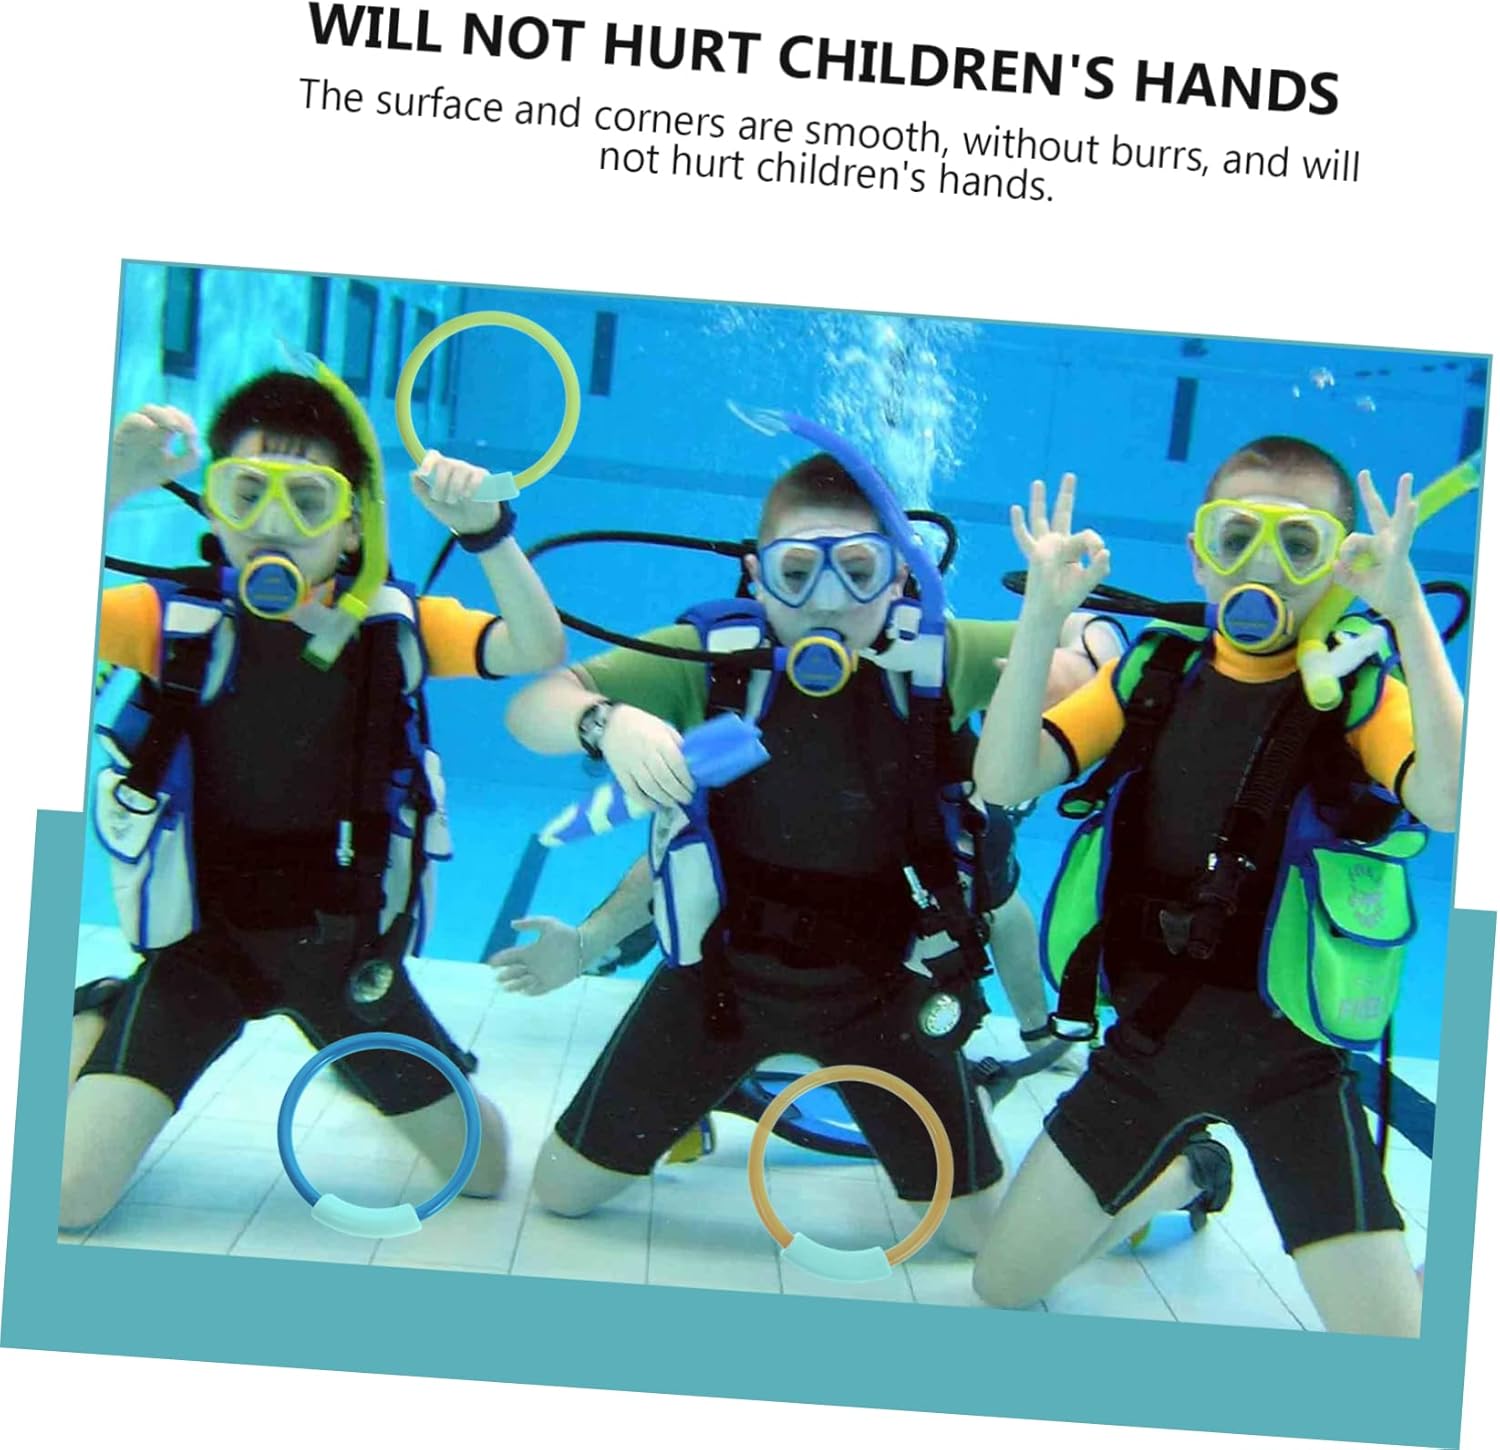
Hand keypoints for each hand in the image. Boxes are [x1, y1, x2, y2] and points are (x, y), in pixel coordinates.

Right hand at [109, 405, 200, 506]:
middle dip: (178, 416)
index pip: (178, 419)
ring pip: (149, 409)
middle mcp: (150, 427)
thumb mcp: (174, 468)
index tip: (192, 436)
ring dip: (164, 415)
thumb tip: (193, 441)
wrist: (121, 484)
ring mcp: (136, 428)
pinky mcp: (123, 432)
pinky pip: (132, 418)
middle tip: (184, 430)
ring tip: (174, 427)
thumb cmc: (145, 474)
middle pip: (165, 410)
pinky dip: (143, 420)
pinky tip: (153, 429)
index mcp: (163, 433)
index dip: (187, 422)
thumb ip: (191, 457)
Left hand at [411, 449, 500, 534]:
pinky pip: (476, 476)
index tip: (424, 474)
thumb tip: (414, 474)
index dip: (427, 462)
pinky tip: (468, 497)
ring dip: (454, 488)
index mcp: (439, 470)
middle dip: (440, 483)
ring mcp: (468, 470)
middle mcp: (453, 466)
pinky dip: (470, 487)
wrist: (472, 525)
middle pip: (445, 463)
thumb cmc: (450, 511)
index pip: (433, 456)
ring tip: (454, 501)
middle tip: (440, 498)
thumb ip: (420, 489)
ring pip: (460, 469)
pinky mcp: (483, 477)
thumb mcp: (431, 504)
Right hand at [488, 916, 582, 995]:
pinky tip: (525, 990)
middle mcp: (532, 965)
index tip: (491, 963)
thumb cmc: (565, 934)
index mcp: (529, 951)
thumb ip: (530, 923)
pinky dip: (530, 991)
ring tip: (508, 986)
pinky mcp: (549, 984)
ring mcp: (540, 975)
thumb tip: (512, 924)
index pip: (510, 957)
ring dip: (514, 985)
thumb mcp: (547, 924)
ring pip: (522, 983)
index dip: (499, 960)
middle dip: (505, 975)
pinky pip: (537, 990)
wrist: (582, 947)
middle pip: (512, 972)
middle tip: (499, 976)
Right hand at [600, 704, 695, 810]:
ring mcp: (631, 765)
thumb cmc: (641, 724)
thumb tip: (690, 762)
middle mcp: (646, 754)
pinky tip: (654, 806)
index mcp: (659, 741)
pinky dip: (644, 802)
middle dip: (678, 793)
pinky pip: (632, 791)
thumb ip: (677, 743)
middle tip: (687, 799)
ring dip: (664, 799)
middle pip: (664, 779)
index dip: (686, 779)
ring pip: (650, 787)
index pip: (676, 764)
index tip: (693, 788)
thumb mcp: (663, 727)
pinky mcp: (620, 773)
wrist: (610, 723)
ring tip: (674, 804)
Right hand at [1010, 475, 1110, 622]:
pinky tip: (1015, 508)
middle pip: (1062, 514)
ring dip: (1039, 501)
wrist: (1050, 611)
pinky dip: (1019, 524)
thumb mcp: (1089, 581)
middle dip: (1066, 495)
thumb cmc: (1067, 596)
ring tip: (1039, 482)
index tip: (1099, 555)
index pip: (1087, 535)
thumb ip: (1098, 567)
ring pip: (1040, 519)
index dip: (1095, 542)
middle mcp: (1058, 544)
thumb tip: (1105, 551)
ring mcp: (1044, 548)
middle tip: (1070, 476)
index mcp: (1072, 549)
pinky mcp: (1035, 555)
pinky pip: (1024, 537)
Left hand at [1334, 471, 1422, 625]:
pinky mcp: (1401, 555)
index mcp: (1377, 546)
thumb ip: (1343, 574)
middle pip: (1378, 512)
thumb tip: (1333, 563)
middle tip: (1363, 473)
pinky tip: (1412, 504)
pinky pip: (1404, 536)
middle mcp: (1388, 542)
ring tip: (1406, 476)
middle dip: (1370, 493)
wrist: (1401, 611)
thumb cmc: (1383, 595)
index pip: (1354, 538)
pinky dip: (1407, 520)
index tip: (1343, 565)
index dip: (1345, 551)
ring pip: (1396, 518)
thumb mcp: (1356, 584)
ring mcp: (1396, 546)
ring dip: (1403, 496)